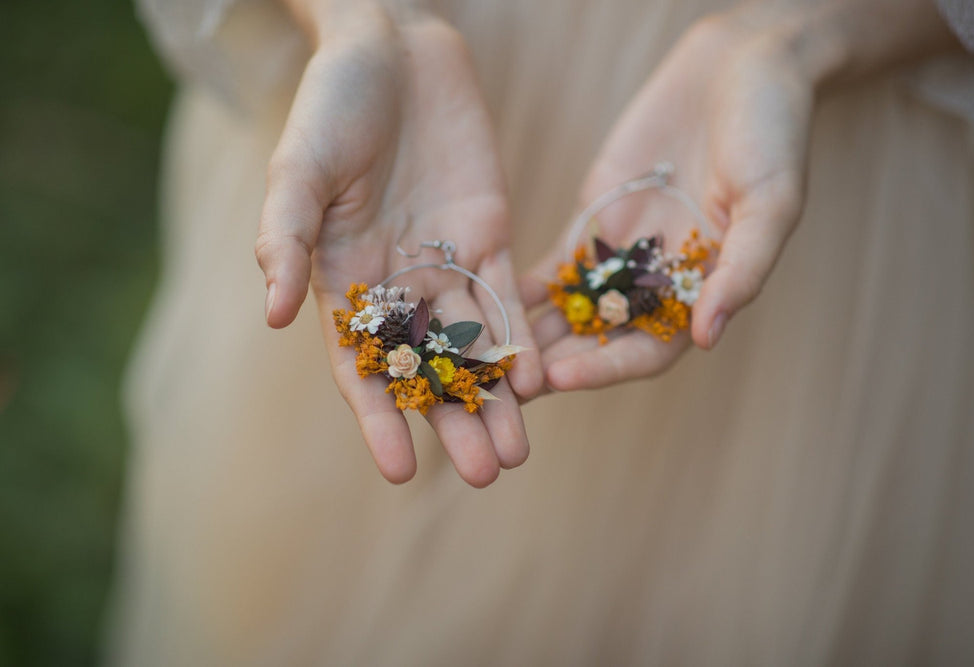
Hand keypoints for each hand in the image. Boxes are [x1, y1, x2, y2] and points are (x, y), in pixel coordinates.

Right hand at [255, 7, 541, 486]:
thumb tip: (272, 315)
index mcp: (342, 281)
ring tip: (516, 452)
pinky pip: (507, 296)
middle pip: (425, 369)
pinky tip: (540, 378)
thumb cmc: (331, 106)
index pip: (360, 365)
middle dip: (453, 420)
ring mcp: (445, 264)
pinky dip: (521, 337)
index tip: (396, 470)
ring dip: (495, 398)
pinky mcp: (489, 236)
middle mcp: (396, 285)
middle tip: (482, 473)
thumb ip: (286, 238)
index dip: (376, 418)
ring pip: (473, 345)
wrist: (392, 49)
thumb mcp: (298, 170)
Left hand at [522, 0, 956, 392]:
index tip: (563, 379)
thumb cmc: (773, 134)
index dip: (607, 367)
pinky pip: (557, 264)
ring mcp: (622, 253)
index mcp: (704, 290)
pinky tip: (487, 297)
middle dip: (556, 362)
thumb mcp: (772, 200)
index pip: (650, 348)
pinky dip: (527, 286)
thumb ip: (742, 269)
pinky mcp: (595, 219)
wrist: (741, 67)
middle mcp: (659, 282)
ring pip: (572, 309)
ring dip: (534, 334)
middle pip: (601, 338)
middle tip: (506, 383)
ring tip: (486, 353)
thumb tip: (708, 336)